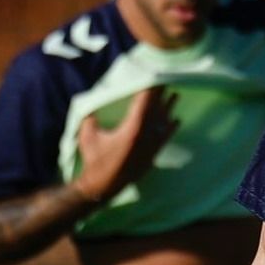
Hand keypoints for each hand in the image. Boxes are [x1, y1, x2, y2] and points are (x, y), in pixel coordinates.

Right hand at [76, 87, 177, 202]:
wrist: (103, 185)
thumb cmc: (94, 160)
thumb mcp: (88, 134)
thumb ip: (92, 116)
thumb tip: (95, 101)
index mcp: (131, 130)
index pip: (143, 105)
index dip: (149, 91)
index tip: (155, 78)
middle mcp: (145, 138)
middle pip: (156, 112)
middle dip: (160, 96)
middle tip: (167, 80)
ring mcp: (150, 148)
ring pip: (162, 124)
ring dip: (168, 109)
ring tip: (175, 95)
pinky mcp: (151, 156)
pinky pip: (164, 139)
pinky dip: (170, 129)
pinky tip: (177, 120)